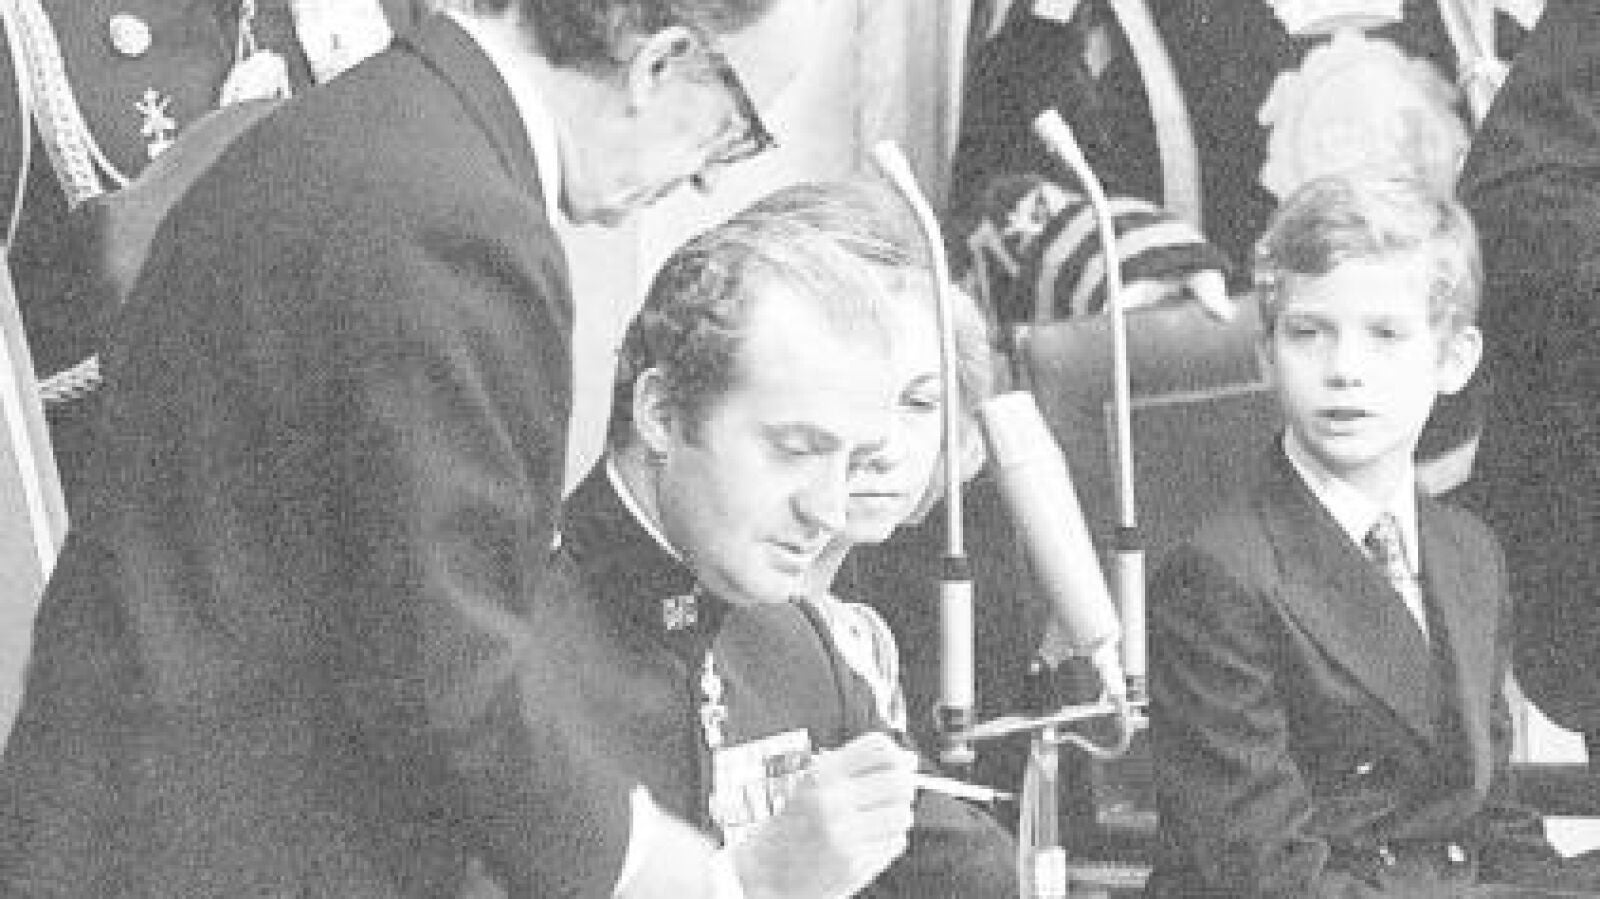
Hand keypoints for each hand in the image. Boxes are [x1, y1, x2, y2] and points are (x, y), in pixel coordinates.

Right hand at [732, 731, 917, 898]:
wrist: (766, 872)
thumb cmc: (795, 825)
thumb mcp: (814, 783)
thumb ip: (856, 767)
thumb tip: (909, 759)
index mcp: (821, 774)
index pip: (880, 748)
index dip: (897, 755)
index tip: (897, 766)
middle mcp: (832, 801)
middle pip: (899, 780)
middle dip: (903, 787)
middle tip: (891, 796)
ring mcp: (845, 835)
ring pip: (903, 814)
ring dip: (895, 817)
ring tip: (873, 823)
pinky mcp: (856, 864)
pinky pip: (895, 843)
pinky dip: (887, 841)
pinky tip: (865, 843)